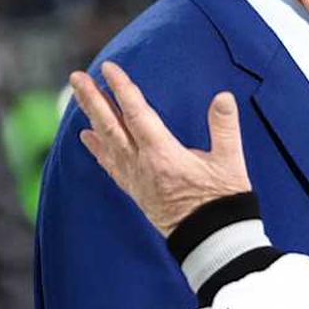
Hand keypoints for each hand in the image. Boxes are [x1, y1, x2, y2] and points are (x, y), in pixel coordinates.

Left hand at [70, 61, 251, 235]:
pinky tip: (87, 137)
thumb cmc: (223, 200)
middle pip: (111, 126)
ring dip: (92, 117)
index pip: (137, 114)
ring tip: (79, 97)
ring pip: (106, 143)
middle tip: (77, 78)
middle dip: (93, 100)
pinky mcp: (136, 190)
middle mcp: (141, 166)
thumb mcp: (231, 162)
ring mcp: (135, 179)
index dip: (123, 89)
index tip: (110, 69)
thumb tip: (223, 97)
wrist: (211, 239)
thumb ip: (225, 127)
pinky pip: (109, 165)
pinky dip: (96, 148)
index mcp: (163, 155)